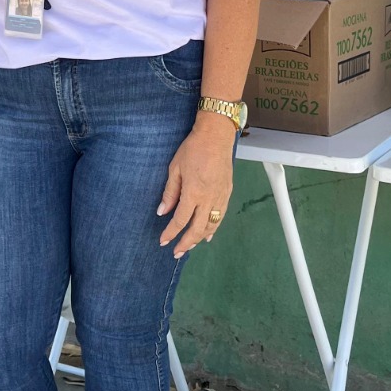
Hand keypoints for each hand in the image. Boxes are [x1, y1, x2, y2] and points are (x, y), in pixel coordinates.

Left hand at [157, 117, 234, 258]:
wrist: (216, 137)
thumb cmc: (193, 149)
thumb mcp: (175, 168)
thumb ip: (170, 192)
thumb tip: (162, 211)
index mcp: (193, 193)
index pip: (180, 220)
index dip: (171, 233)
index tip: (163, 241)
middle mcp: (209, 199)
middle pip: (198, 229)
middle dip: (186, 243)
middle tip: (176, 253)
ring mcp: (220, 197)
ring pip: (212, 225)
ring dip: (200, 238)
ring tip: (190, 246)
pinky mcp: (228, 193)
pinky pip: (221, 216)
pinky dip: (214, 228)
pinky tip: (208, 234)